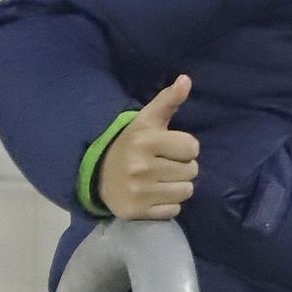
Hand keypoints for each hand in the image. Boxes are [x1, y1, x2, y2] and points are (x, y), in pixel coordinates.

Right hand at [96, 75, 199, 220]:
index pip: (192, 147)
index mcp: (145, 140)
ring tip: (161, 180)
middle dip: (182, 167)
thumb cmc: (131, 144)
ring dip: (178, 186)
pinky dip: (168, 204)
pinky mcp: (138, 211)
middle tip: (164, 165)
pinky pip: (174, 210)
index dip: (185, 147)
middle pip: (192, 171)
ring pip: (186, 191)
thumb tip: (186, 79)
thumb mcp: (147, 120)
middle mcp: (141, 166)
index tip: (169, 147)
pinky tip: (154, 195)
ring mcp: (139, 191)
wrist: (99, 175)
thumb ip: (168, 100)